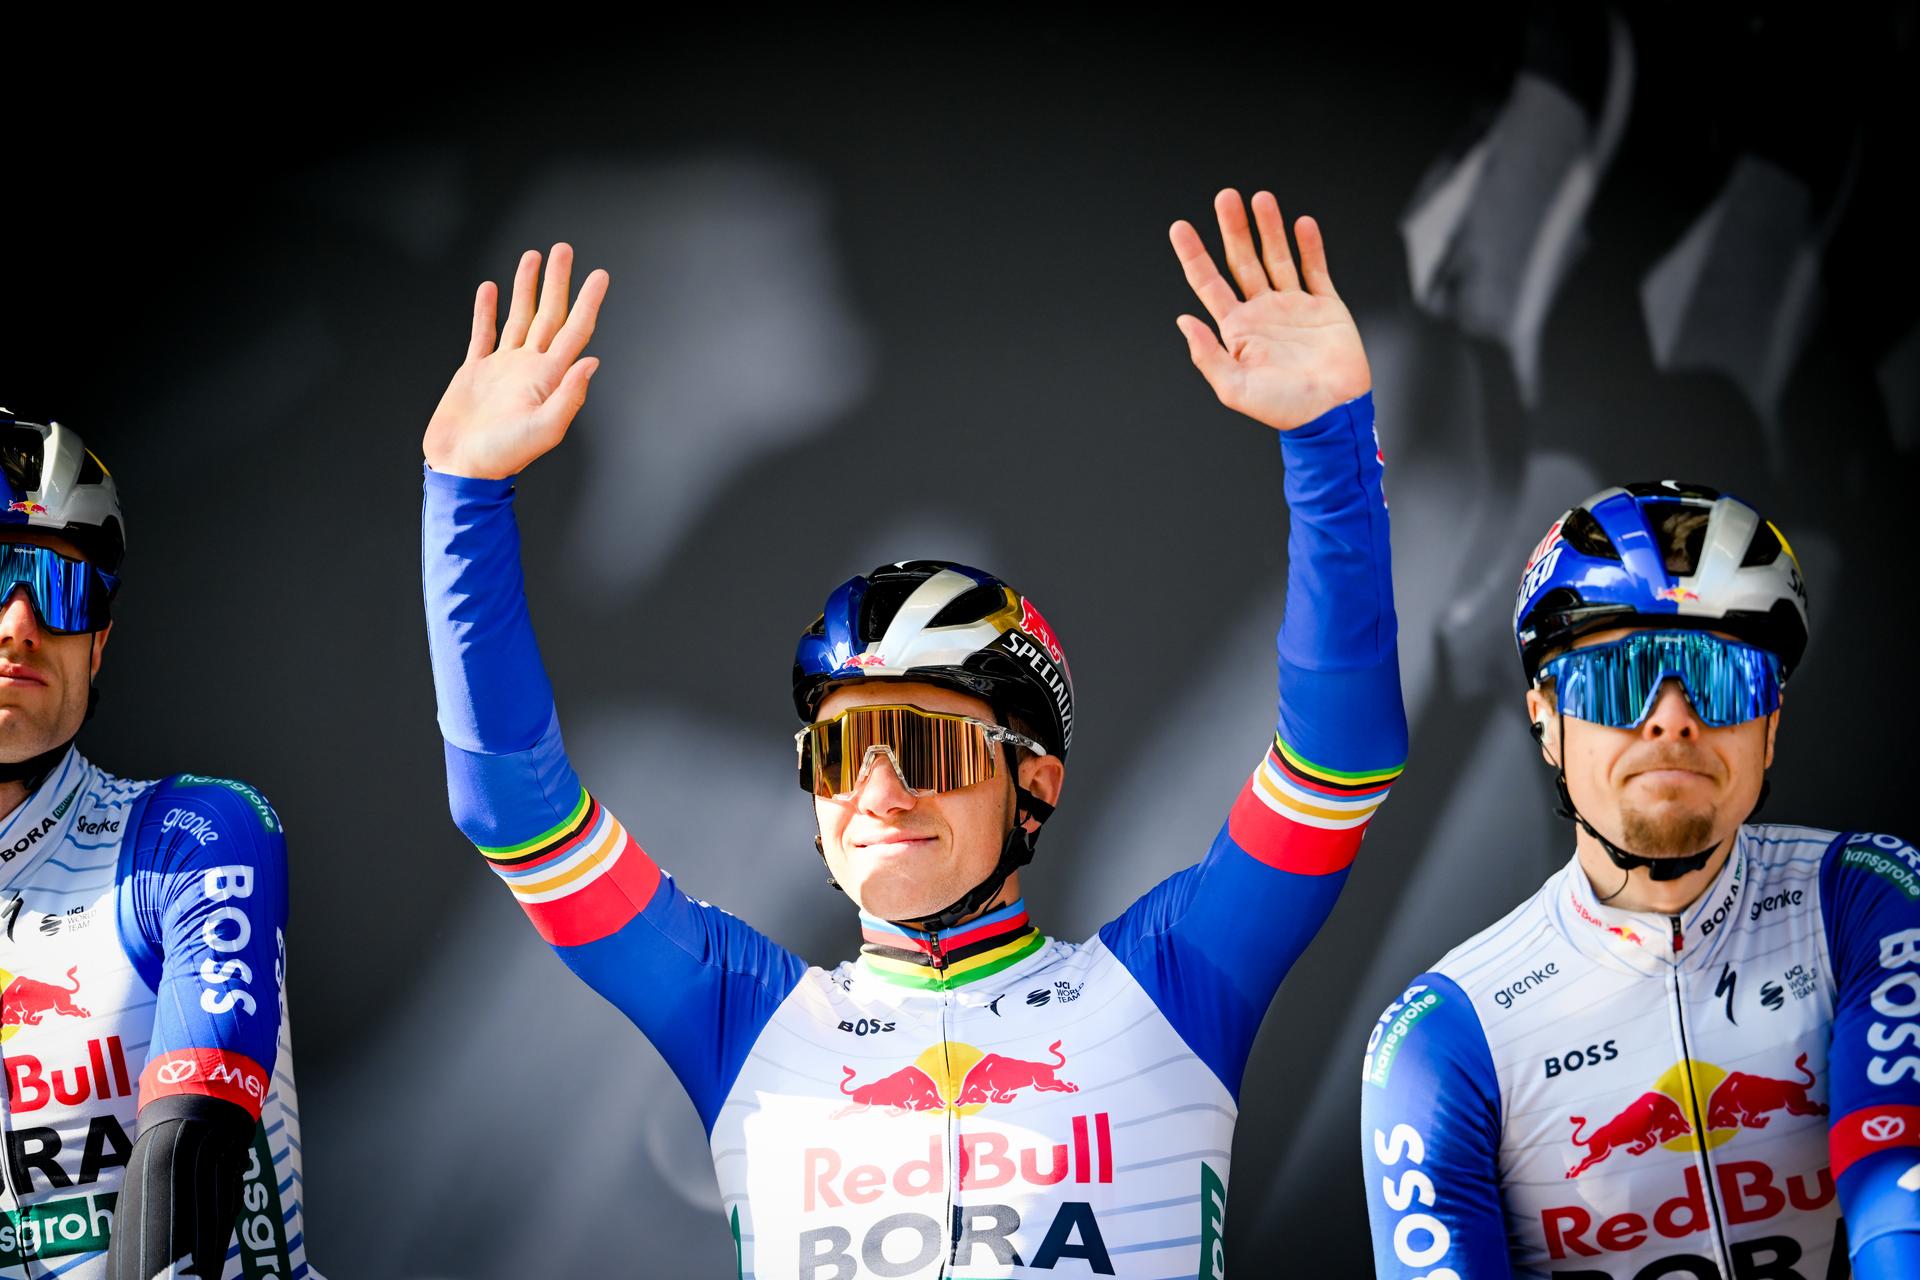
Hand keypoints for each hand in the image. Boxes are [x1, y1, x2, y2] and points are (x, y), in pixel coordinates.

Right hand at [423, 244, 609, 478]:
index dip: (588, 302)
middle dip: (557, 282)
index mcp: (548, 378)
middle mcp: (530, 368)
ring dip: (526, 288)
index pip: (575, 331)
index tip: (600, 276)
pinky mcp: (475, 372)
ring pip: (519, 317)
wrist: (463, 469)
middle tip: (563, 249)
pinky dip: (487, 311)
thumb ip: (569, 395)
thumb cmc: (503, 456)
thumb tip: (591, 361)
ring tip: (533, 257)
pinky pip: (483, 333)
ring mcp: (503, 368)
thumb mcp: (544, 430)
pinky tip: (490, 290)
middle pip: (549, 314)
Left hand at [1170, 190, 1370, 430]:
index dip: (1194, 255)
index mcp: (1238, 329)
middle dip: (1233, 228)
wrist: (1333, 414)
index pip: (1209, 283)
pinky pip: (1315, 269)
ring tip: (1261, 199)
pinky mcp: (1326, 306)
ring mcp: (1294, 306)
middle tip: (1225, 197)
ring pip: (1278, 257)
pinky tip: (1301, 224)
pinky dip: (1310, 246)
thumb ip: (1208, 355)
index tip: (1180, 227)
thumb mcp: (1235, 388)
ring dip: (1270, 228)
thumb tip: (1184, 322)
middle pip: (1242, 260)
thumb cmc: (1285, 409)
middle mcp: (1263, 312)